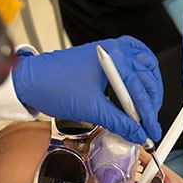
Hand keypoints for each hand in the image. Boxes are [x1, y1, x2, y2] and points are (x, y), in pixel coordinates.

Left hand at [12, 36, 162, 143]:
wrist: (31, 80)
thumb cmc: (55, 88)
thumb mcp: (91, 110)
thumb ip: (119, 122)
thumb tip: (137, 134)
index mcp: (113, 59)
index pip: (139, 90)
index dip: (148, 115)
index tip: (152, 132)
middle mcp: (114, 50)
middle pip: (146, 77)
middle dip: (150, 103)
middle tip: (149, 124)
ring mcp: (109, 49)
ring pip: (143, 65)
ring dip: (148, 86)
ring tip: (147, 108)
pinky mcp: (103, 54)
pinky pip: (132, 56)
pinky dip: (140, 69)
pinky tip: (141, 82)